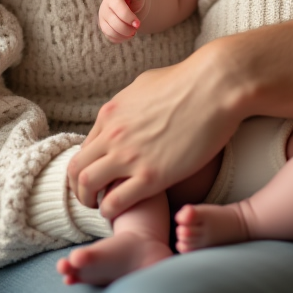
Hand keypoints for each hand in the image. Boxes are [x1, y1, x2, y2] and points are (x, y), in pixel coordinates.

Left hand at [68, 40, 240, 218]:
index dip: (87, 165)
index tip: (98, 176)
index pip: (84, 147)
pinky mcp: (151, 176)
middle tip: (90, 198)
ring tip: (102, 208)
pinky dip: (112, 210)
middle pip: (77, 169)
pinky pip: (116, 202)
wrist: (215, 87)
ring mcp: (129, 156)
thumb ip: (130, 105)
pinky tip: (123, 211)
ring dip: (90, 202)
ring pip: (88, 187)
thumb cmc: (188, 81)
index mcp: (111, 113)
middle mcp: (113, 135)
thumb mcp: (145, 86)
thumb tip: (128, 114)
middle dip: (78, 188)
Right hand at [98, 0, 147, 42]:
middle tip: (137, 27)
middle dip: (128, 28)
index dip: (129, 18)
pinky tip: (128, 34)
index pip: (119, 9)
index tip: (138, 23)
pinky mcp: (104, 27)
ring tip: (133, 31)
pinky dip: (121, 38)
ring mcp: (102, 18)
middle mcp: (104, 7)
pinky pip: (110, 37)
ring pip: (110, 32)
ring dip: (124, 35)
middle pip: (114, 23)